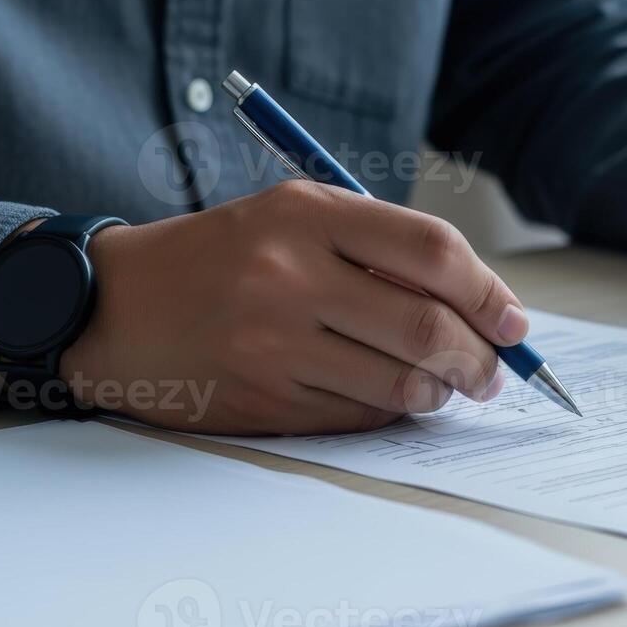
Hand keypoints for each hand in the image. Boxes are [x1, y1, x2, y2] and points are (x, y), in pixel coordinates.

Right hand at [55, 181, 528, 433]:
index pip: (431, 250)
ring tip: (447, 386)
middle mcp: (289, 274)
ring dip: (441, 391)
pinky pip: (357, 414)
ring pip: (400, 381)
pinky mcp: (260, 398)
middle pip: (427, 326)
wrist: (112, 306)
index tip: (515, 322)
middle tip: (495, 372)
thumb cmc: (223, 257)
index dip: (489, 291)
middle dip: (481, 358)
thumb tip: (481, 303)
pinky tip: (390, 396)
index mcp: (307, 213)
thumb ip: (379, 246)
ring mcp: (272, 341)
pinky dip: (390, 410)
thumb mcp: (293, 217)